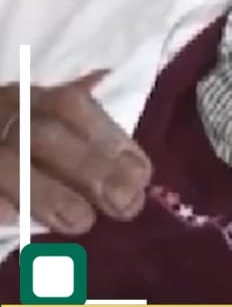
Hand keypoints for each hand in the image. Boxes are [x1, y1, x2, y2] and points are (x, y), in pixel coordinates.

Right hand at [0, 73, 150, 233]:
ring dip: (47, 193)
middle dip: (88, 168)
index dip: (107, 136)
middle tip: (126, 203)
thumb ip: (71, 116)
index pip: (69, 105)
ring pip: (8, 164)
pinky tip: (17, 222)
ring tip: (82, 221)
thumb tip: (109, 84)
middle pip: (44, 135)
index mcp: (23, 97)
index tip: (142, 173)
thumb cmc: (3, 132)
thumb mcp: (32, 114)